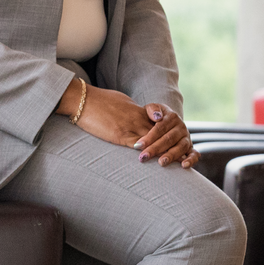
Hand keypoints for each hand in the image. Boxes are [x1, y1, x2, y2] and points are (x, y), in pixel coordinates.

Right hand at [63, 82, 198, 169]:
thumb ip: (130, 108)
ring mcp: (130, 127)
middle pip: (160, 135)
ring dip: (162, 154)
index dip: (167, 136)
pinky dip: (148, 156)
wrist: (82, 99)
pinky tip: (154, 165)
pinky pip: (138, 147)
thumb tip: (135, 111)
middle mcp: (137, 119)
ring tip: (172, 165)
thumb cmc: (97, 100)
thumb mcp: (119, 100)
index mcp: (137, 111)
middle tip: (182, 159)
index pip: (159, 125)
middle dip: (171, 147)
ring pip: (153, 142)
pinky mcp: (120, 135)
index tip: (175, 145)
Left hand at [134, 105, 198, 168]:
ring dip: (171, 156)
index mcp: (172, 117)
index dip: (149, 137)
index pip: (160, 128)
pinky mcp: (191, 147)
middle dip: (155, 149)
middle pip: (169, 139)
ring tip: (161, 162)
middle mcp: (181, 127)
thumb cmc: (155, 116)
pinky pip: (194, 154)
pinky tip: (183, 166)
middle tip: (144, 157)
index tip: (138, 145)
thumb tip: (157, 116)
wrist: (167, 119)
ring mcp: (187, 137)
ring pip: (181, 147)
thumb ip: (153, 109)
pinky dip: (191, 160)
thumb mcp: (152, 108)